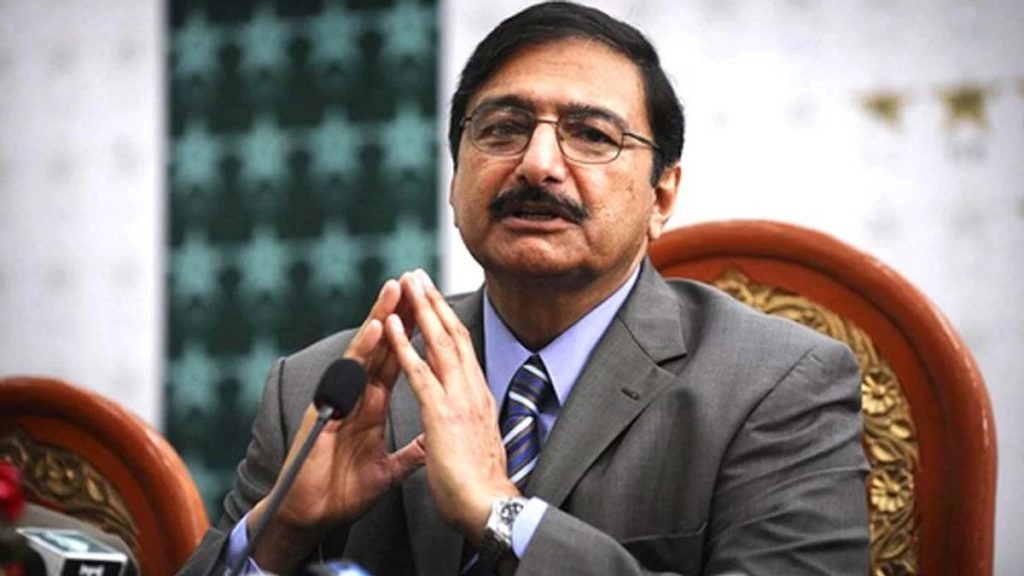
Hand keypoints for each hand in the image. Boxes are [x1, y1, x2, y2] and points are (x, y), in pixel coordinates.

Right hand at [249, 279, 426, 572]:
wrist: (312, 518)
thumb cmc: (343, 494)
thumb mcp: (389, 470)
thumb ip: (412, 452)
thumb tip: (435, 440)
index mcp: (371, 407)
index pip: (397, 362)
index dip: (412, 337)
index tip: (431, 309)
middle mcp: (356, 396)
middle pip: (381, 347)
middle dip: (396, 314)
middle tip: (413, 280)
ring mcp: (340, 399)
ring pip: (363, 352)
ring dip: (379, 319)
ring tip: (395, 291)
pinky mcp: (326, 410)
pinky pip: (346, 375)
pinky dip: (362, 353)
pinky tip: (376, 330)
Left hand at [385, 270, 519, 543]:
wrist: (487, 507)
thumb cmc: (479, 487)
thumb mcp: (472, 449)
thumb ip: (463, 431)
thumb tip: (460, 428)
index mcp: (477, 399)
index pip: (461, 350)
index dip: (446, 321)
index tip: (433, 299)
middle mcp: (472, 391)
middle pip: (453, 336)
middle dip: (434, 302)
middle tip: (419, 275)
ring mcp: (459, 400)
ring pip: (439, 344)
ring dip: (421, 310)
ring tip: (407, 283)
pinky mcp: (442, 414)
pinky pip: (419, 373)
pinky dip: (404, 346)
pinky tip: (392, 325)